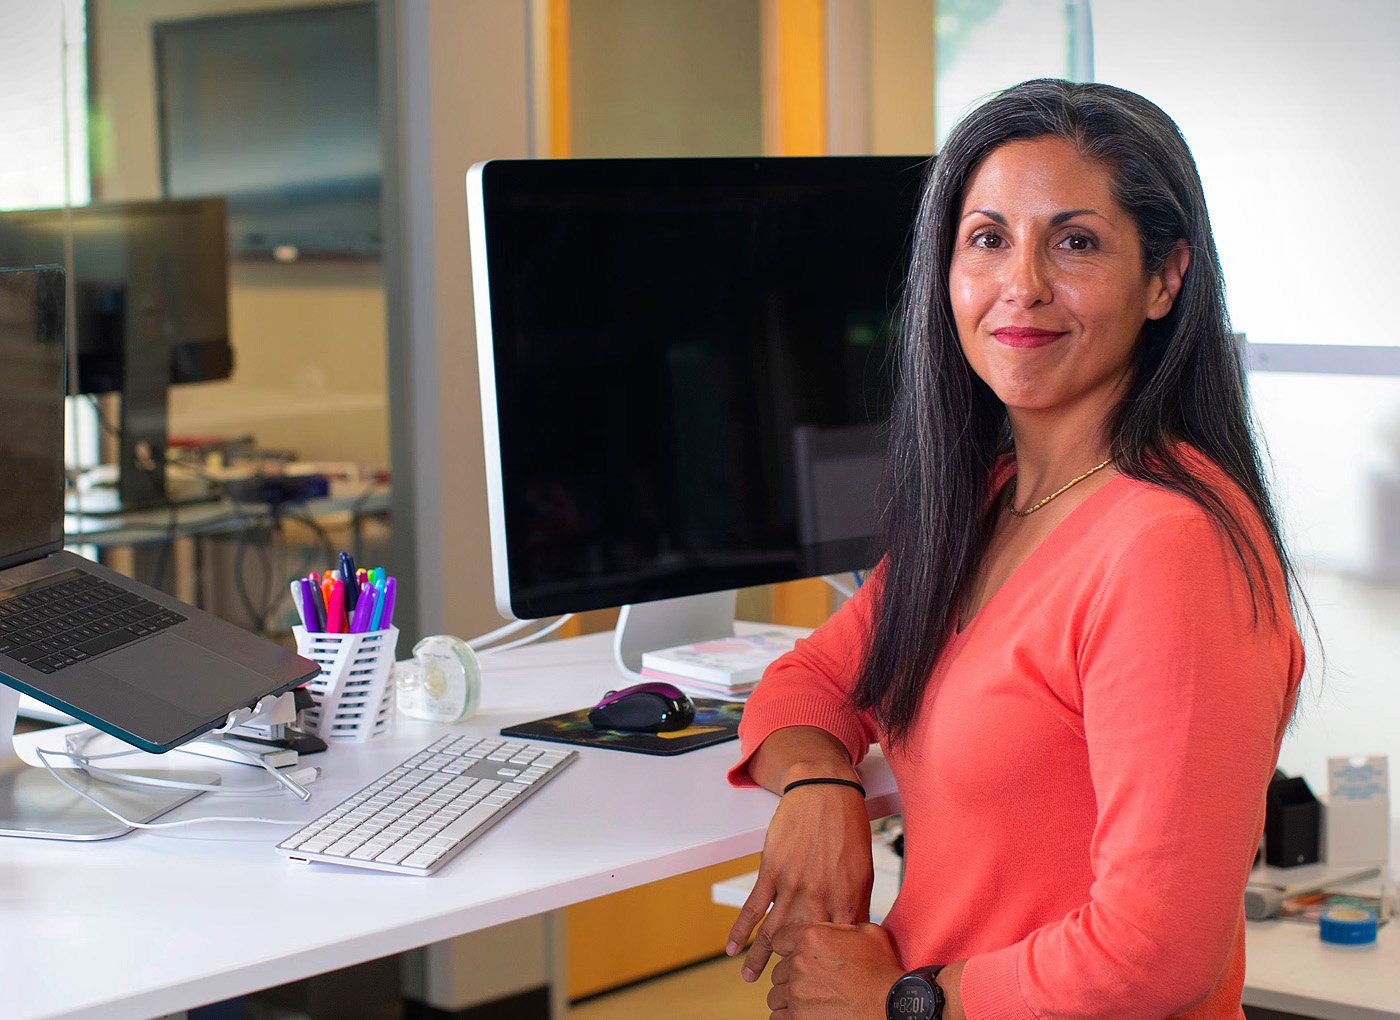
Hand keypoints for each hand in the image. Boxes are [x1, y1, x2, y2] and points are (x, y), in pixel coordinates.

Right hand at [726, 774, 873, 981]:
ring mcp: (793, 885)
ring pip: (773, 931)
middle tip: (785, 987)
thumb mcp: (863, 871)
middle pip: (803, 945)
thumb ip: (856, 905)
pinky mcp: (772, 871)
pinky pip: (753, 907)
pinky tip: (731, 947)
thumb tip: (854, 935)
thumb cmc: (848, 829)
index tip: (822, 983)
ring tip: (752, 979)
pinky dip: (740, 929)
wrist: (825, 792)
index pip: (837, 945)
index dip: (829, 967)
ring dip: (760, 958)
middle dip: (793, 969)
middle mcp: (819, 897)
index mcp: (847, 899)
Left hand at [766, 921, 903, 1019]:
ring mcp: (797, 993)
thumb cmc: (882, 972)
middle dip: (791, 976)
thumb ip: (840, 927)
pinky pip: (778, 1017)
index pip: (778, 939)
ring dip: (788, 998)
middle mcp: (799, 963)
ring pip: (776, 995)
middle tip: (811, 982)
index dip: (788, 948)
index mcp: (811, 938)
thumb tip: (833, 927)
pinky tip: (803, 1014)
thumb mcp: (866, 933)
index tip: (794, 956)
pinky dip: (788, 1017)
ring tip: (808, 1000)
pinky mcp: (798, 1018)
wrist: (891, 1005)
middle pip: (779, 970)